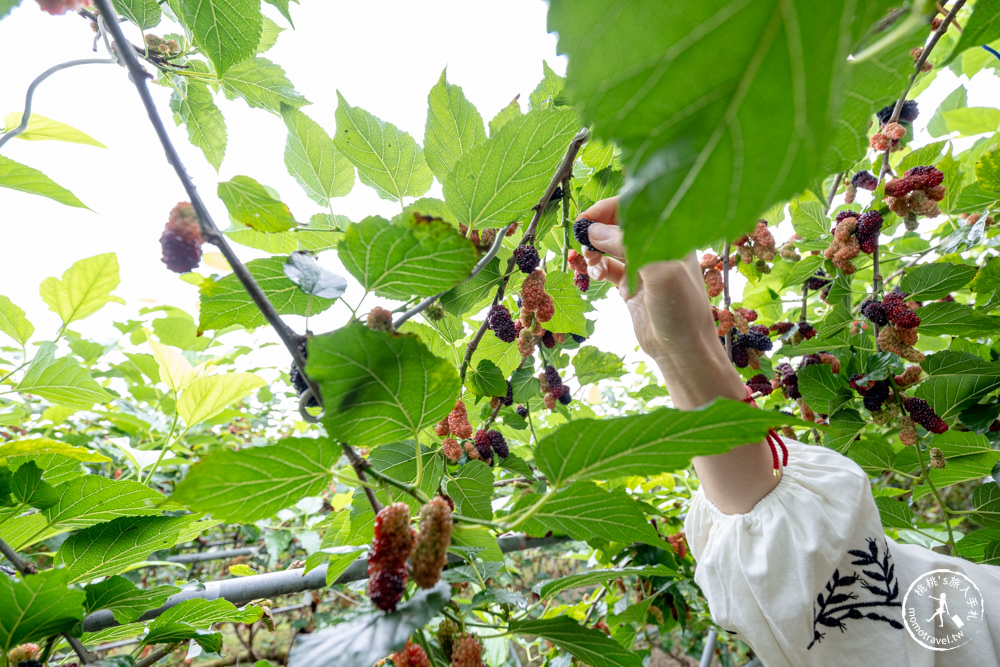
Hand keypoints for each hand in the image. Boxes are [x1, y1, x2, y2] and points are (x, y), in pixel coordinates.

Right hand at [580, 198, 718, 367]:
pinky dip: (597, 267)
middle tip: (582, 243)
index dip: (607, 209)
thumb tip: (593, 231)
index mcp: (671, 234)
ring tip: (590, 263)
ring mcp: (643, 265)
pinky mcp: (631, 284)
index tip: (584, 220)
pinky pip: (608, 266)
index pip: (635, 206)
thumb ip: (628, 246)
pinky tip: (596, 275)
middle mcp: (657, 245)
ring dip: (594, 249)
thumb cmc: (681, 310)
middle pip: (618, 222)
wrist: (682, 350)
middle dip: (596, 229)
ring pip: (610, 244)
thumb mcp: (658, 272)